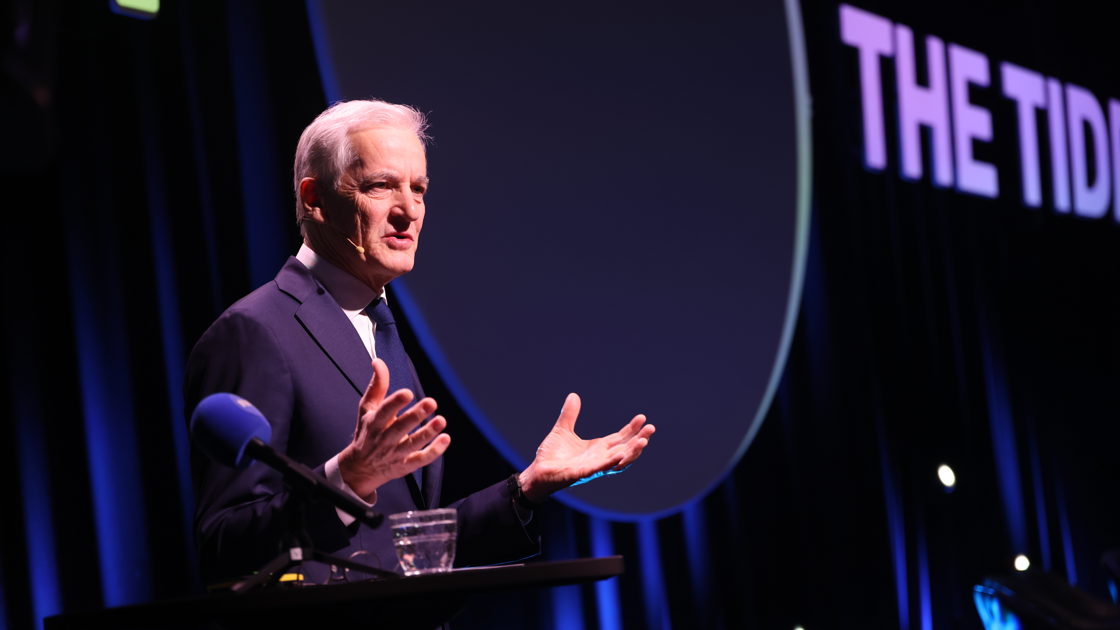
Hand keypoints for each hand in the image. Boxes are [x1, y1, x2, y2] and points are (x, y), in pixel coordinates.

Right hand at [337, 359, 449, 499]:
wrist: (360, 468)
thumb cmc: (367, 432)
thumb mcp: (367, 408)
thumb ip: (377, 385)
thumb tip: (378, 361)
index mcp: (374, 422)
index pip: (384, 412)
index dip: (395, 403)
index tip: (408, 393)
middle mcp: (384, 439)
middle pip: (400, 427)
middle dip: (416, 415)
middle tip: (431, 402)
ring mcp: (395, 453)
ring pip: (413, 444)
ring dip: (428, 433)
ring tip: (441, 420)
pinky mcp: (406, 465)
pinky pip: (421, 459)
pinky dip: (434, 451)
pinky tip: (445, 439)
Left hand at [519, 393, 654, 502]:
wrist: (537, 473)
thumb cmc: (551, 456)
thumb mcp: (562, 430)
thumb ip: (570, 415)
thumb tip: (573, 395)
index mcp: (597, 448)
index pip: (619, 438)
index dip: (631, 429)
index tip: (642, 418)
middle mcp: (599, 458)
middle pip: (624, 448)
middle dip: (639, 440)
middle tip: (651, 428)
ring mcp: (592, 467)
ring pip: (618, 461)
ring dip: (631, 452)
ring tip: (643, 441)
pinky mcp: (582, 474)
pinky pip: (600, 469)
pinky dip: (611, 463)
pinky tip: (620, 455)